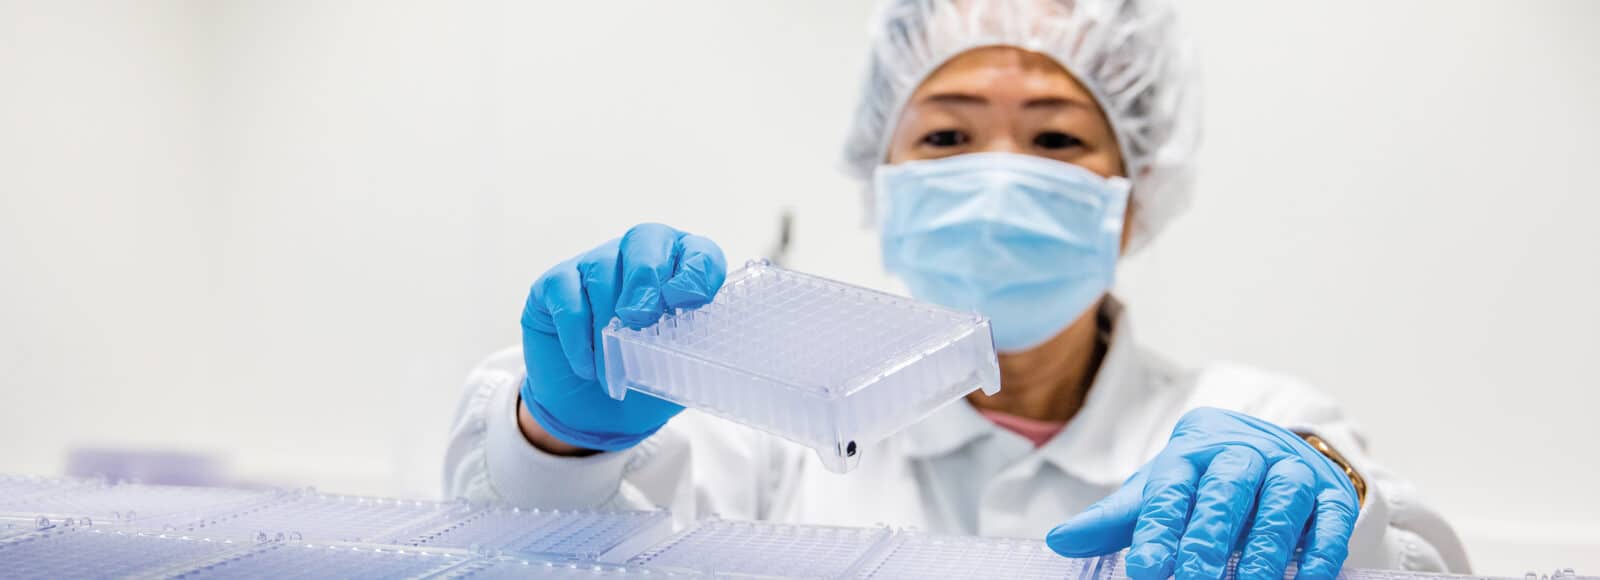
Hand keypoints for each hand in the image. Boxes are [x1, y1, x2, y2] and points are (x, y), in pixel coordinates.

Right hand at [520, 223, 725, 451]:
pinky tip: (587, 366)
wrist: (593, 411)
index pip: (700, 253)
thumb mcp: (678, 368)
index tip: (689, 301)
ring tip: (612, 368)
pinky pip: (566, 294)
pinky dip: (577, 334)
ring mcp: (593, 264)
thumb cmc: (644, 379)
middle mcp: (639, 255)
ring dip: (607, 323)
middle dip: (646, 277)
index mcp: (682, 269)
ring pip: (602, 269)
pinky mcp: (555, 283)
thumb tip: (709, 346)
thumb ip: (692, 348)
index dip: (697, 270)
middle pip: (645, 239)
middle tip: (641, 318)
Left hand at [1046, 407, 1358, 579]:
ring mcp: (1290, 472)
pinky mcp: (1329, 494)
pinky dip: (1321, 551)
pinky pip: (1329, 521)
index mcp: (1192, 453)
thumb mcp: (1157, 490)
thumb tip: (1059, 541)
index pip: (1172, 489)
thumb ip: (1114, 519)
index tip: (1147, 569)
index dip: (1159, 529)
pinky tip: (1310, 578)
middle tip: (1195, 577)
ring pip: (1280, 507)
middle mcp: (1243, 456)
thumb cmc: (1202, 479)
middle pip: (1226, 493)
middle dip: (1210, 538)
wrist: (1268, 444)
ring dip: (1266, 552)